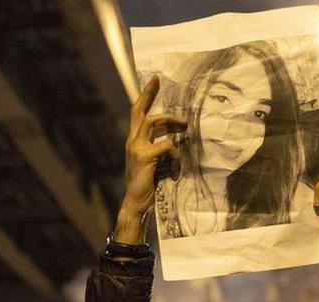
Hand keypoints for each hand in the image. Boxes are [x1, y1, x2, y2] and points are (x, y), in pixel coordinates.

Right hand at [115, 75, 186, 243]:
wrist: (136, 203)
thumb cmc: (147, 184)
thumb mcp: (154, 163)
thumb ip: (160, 150)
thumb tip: (176, 140)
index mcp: (134, 142)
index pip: (137, 114)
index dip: (145, 96)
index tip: (154, 81)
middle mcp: (132, 141)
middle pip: (140, 111)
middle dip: (150, 95)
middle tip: (158, 81)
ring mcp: (136, 148)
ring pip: (154, 122)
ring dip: (171, 121)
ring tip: (185, 125)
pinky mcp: (145, 157)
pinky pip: (166, 145)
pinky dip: (175, 153)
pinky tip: (176, 165)